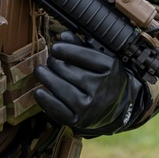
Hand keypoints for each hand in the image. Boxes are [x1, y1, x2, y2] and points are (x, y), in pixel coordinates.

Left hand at [34, 31, 148, 136]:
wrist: (119, 107)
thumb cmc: (107, 78)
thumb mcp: (102, 59)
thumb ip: (82, 46)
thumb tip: (63, 36)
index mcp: (110, 69)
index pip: (83, 55)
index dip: (65, 50)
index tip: (55, 48)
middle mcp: (102, 89)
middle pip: (69, 71)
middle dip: (54, 63)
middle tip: (50, 60)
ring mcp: (90, 107)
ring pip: (61, 88)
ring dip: (46, 78)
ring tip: (40, 71)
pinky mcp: (79, 121)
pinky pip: (58, 110)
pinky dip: (46, 100)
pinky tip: (39, 92)